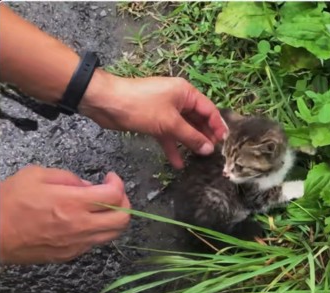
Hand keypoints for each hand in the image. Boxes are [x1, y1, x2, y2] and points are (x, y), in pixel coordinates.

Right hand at [0, 166, 130, 264]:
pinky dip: (97, 231)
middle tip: (113, 194)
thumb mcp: (35, 176)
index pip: (114, 195)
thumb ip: (67, 177)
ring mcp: (76, 243)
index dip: (118, 183)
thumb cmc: (7, 204)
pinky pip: (95, 243)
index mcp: (72, 202)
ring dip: (114, 219)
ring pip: (113, 234)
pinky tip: (85, 221)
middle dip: (124, 203)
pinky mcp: (69, 254)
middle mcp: (79, 225)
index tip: (111, 178)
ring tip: (103, 208)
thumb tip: (87, 185)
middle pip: (123, 219)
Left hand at [79, 71, 227, 168]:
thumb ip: (191, 137)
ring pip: (184, 128)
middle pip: (198, 119)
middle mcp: (178, 100)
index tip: (224, 143)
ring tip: (200, 159)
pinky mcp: (154, 121)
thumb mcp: (169, 123)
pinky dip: (173, 147)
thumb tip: (209, 149)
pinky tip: (178, 163)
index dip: (218, 126)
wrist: (105, 102)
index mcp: (186, 93)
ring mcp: (166, 110)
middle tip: (213, 153)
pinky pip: (169, 134)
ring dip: (190, 143)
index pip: (209, 110)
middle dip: (205, 136)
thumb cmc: (141, 106)